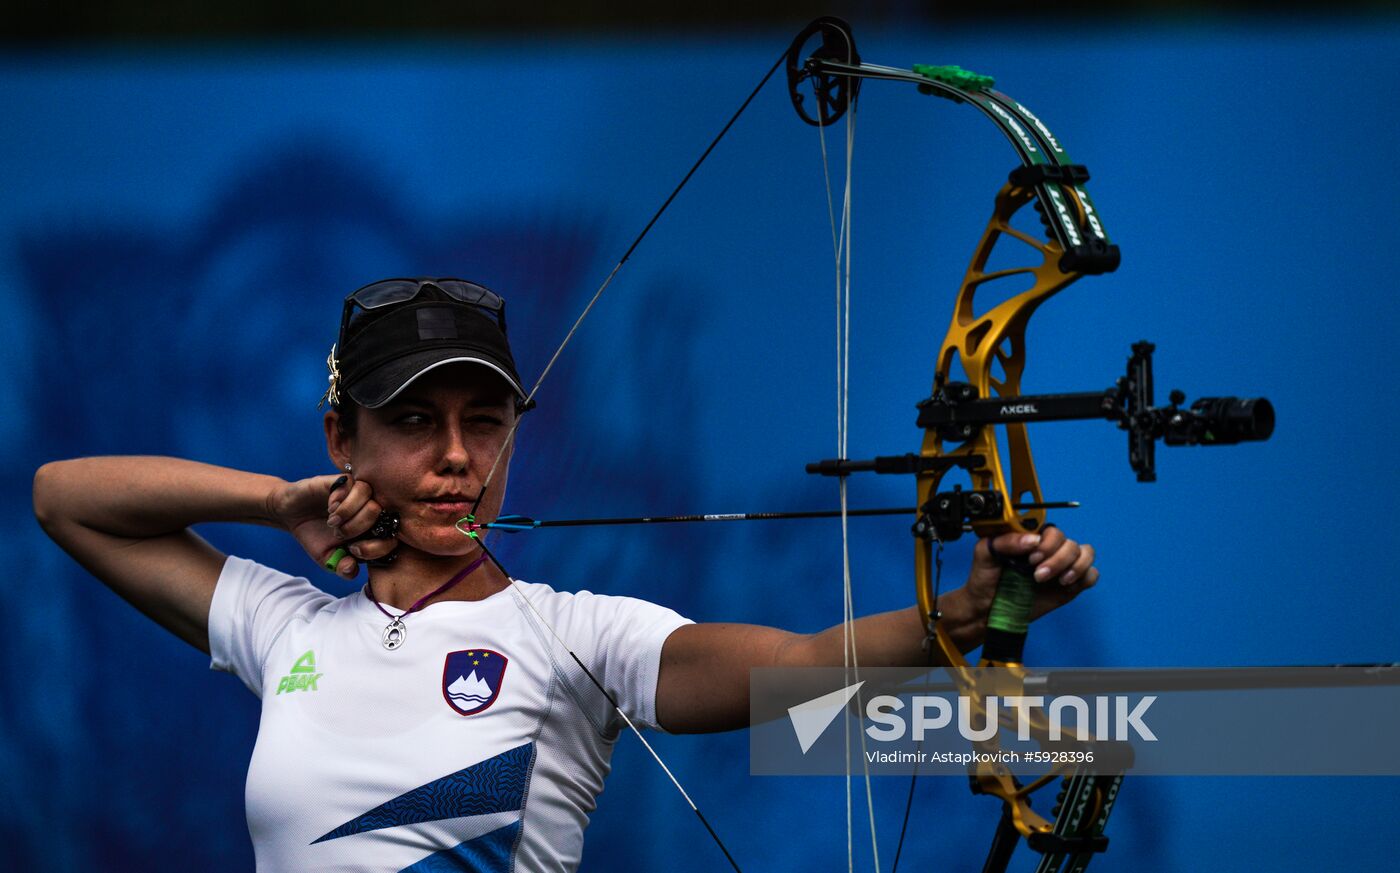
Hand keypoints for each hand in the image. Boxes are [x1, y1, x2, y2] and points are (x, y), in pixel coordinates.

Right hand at [267, 473, 397, 577]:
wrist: (292, 514)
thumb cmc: (315, 536)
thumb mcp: (327, 559)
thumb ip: (342, 568)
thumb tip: (352, 570)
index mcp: (373, 532)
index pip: (392, 539)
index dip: (375, 548)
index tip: (353, 550)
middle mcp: (370, 513)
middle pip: (383, 518)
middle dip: (358, 530)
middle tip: (338, 533)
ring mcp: (360, 495)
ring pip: (372, 502)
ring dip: (350, 515)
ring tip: (333, 521)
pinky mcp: (347, 481)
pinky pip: (356, 486)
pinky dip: (342, 501)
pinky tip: (329, 506)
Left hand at [967, 527, 1098, 621]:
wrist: (986, 608)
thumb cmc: (985, 579)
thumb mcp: (985, 554)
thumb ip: (1005, 541)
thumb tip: (1033, 539)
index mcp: (1031, 539)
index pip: (1052, 531)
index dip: (1048, 543)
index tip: (1032, 558)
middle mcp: (1049, 551)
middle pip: (1070, 543)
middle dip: (1058, 560)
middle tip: (1038, 575)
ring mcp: (1061, 567)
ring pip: (1086, 554)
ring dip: (1075, 566)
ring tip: (1058, 581)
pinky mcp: (1070, 586)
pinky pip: (1091, 575)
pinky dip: (1085, 576)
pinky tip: (1065, 584)